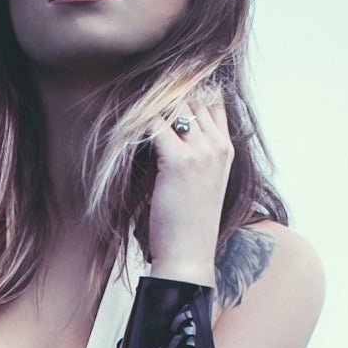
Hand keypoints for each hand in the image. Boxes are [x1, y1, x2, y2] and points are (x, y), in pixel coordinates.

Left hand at [144, 79, 232, 285]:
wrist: (189, 256)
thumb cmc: (188, 226)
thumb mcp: (200, 184)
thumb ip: (192, 156)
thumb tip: (165, 137)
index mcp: (226, 149)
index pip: (212, 101)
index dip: (187, 91)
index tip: (161, 91)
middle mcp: (217, 144)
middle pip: (192, 96)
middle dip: (164, 92)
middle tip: (136, 92)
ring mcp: (201, 151)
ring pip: (174, 105)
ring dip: (149, 104)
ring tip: (125, 104)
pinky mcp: (178, 161)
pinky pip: (154, 125)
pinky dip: (136, 123)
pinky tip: (121, 128)